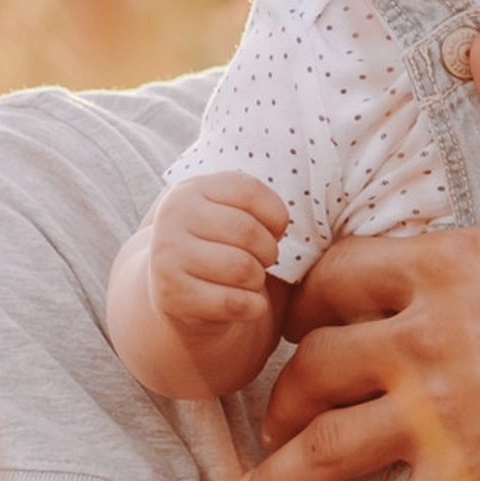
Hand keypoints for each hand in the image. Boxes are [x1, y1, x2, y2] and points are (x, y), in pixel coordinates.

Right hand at [148, 174, 287, 339]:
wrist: (179, 295)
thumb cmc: (222, 248)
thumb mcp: (229, 213)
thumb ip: (256, 200)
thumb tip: (313, 172)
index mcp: (192, 188)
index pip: (250, 191)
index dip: (276, 216)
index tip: (275, 231)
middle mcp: (173, 217)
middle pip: (248, 232)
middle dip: (269, 253)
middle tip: (262, 261)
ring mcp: (166, 256)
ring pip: (243, 269)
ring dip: (257, 282)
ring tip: (248, 281)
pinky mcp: (172, 295)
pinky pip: (235, 303)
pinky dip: (252, 308)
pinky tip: (245, 304)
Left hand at [239, 28, 479, 480]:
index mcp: (457, 266)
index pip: (338, 274)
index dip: (312, 297)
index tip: (309, 318)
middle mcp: (430, 340)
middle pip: (313, 360)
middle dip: (288, 386)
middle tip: (285, 408)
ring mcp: (444, 419)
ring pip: (323, 445)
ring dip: (282, 473)